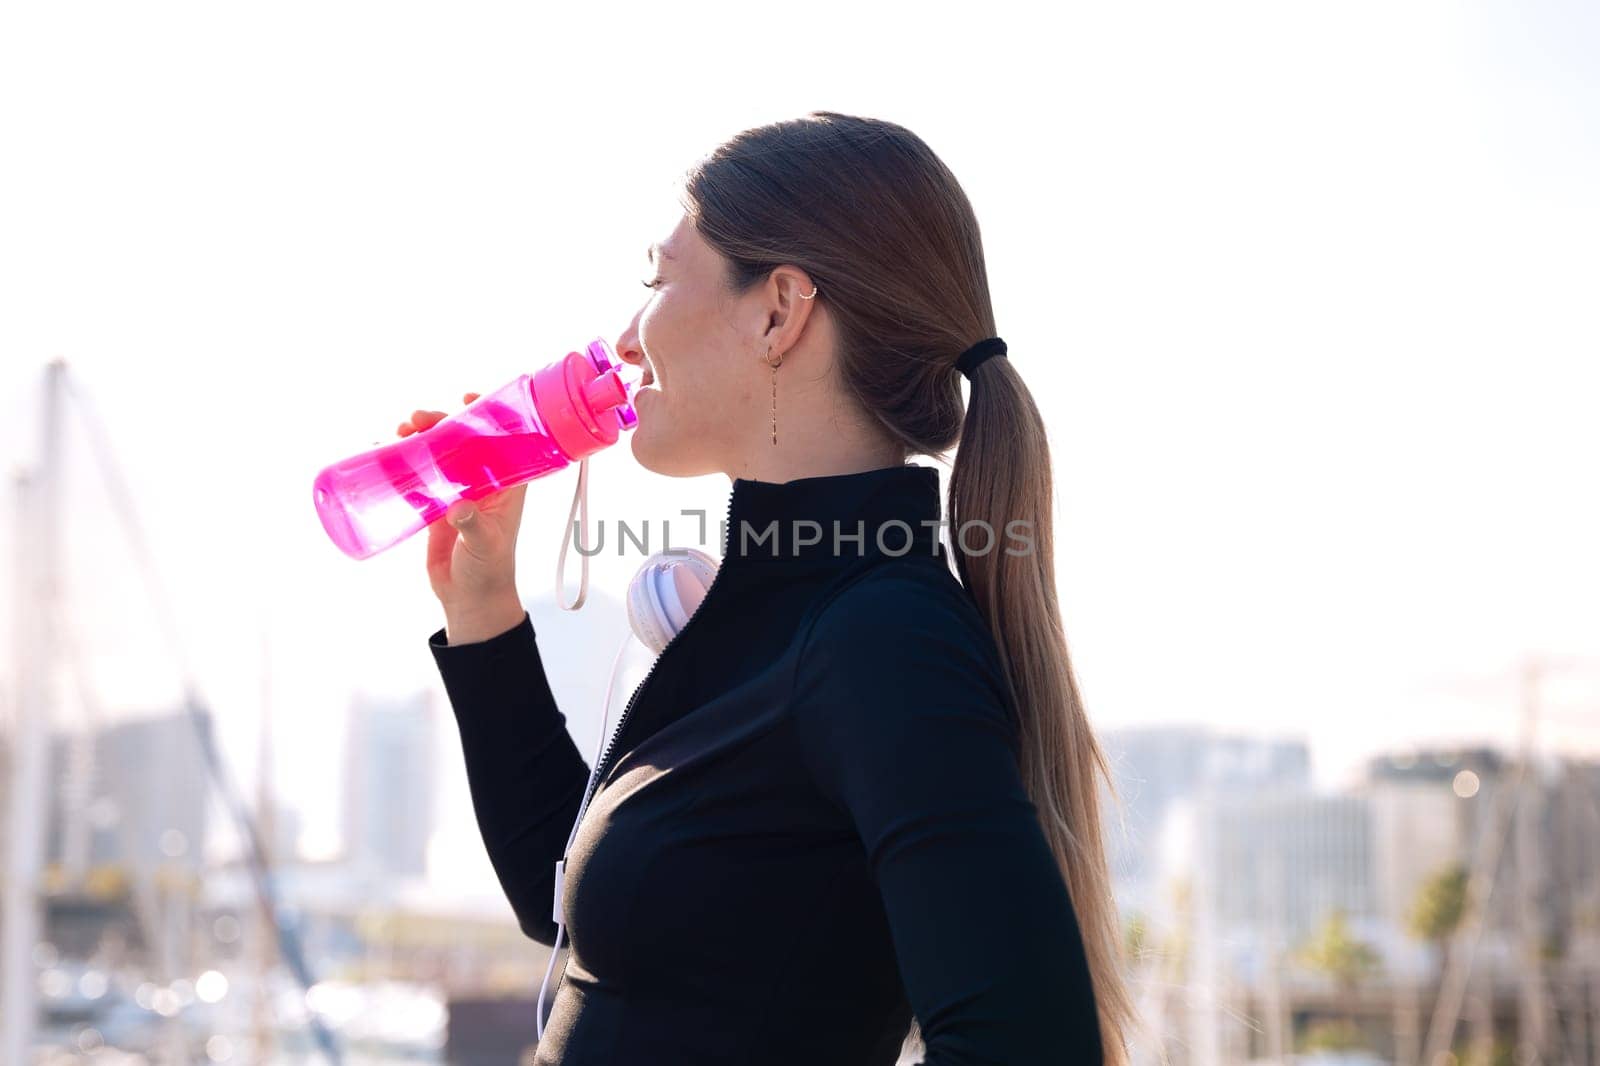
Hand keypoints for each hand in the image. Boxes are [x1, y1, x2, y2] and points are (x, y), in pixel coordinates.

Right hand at [399, 393, 528, 635]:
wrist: (469, 599)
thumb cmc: (489, 571)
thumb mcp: (485, 545)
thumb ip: (473, 525)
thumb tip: (458, 508)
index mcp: (507, 485)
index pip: (502, 442)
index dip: (488, 417)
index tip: (467, 400)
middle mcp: (483, 483)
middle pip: (462, 441)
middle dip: (441, 424)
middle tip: (416, 421)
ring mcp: (457, 492)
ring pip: (439, 455)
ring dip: (420, 439)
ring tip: (399, 432)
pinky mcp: (435, 506)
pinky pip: (419, 476)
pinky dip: (404, 462)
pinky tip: (386, 452)